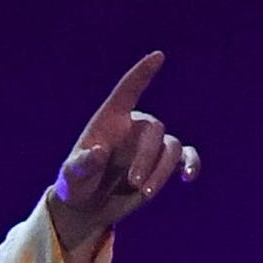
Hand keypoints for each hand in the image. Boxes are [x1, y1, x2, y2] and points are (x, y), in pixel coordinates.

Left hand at [47, 51, 198, 262]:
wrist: (87, 206)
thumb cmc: (76, 184)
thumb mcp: (72, 176)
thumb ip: (83, 163)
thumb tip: (99, 151)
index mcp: (111, 119)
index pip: (128, 90)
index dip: (142, 73)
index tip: (158, 56)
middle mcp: (135, 127)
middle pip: (155, 129)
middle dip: (147, 157)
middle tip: (134, 182)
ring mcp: (151, 146)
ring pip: (171, 147)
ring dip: (162, 170)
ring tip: (145, 193)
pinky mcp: (163, 164)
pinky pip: (186, 156)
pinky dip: (191, 164)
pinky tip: (188, 176)